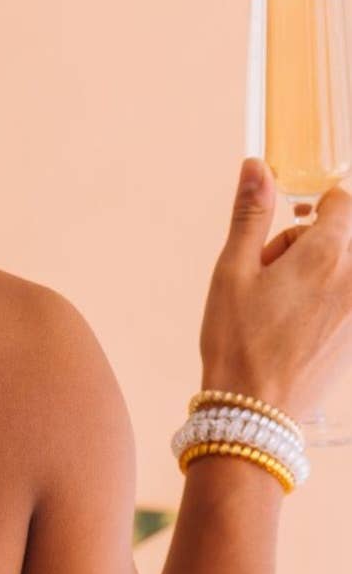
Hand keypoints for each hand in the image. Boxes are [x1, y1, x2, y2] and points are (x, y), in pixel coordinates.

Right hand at [199, 156, 351, 423]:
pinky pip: (346, 299)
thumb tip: (256, 165)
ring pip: (344, 269)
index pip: (342, 201)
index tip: (287, 221)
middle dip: (307, 243)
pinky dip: (324, 301)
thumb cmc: (238, 338)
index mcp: (326, 255)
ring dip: (317, 273)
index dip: (312, 206)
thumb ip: (251, 213)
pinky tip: (292, 326)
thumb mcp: (232, 269)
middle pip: (342, 237)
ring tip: (278, 302)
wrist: (256, 408)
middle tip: (267, 274)